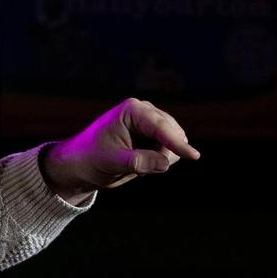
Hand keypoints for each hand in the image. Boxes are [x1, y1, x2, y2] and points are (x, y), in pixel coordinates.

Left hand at [40, 97, 199, 203]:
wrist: (82, 163)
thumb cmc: (92, 159)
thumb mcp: (112, 162)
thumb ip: (137, 162)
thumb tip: (163, 162)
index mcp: (132, 110)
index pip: (161, 127)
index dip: (177, 143)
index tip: (194, 157)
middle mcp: (145, 111)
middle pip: (172, 135)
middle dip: (163, 154)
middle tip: (137, 167)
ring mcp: (152, 123)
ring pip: (175, 144)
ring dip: (162, 158)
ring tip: (135, 162)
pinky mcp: (155, 135)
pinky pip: (171, 151)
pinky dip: (161, 160)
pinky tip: (141, 161)